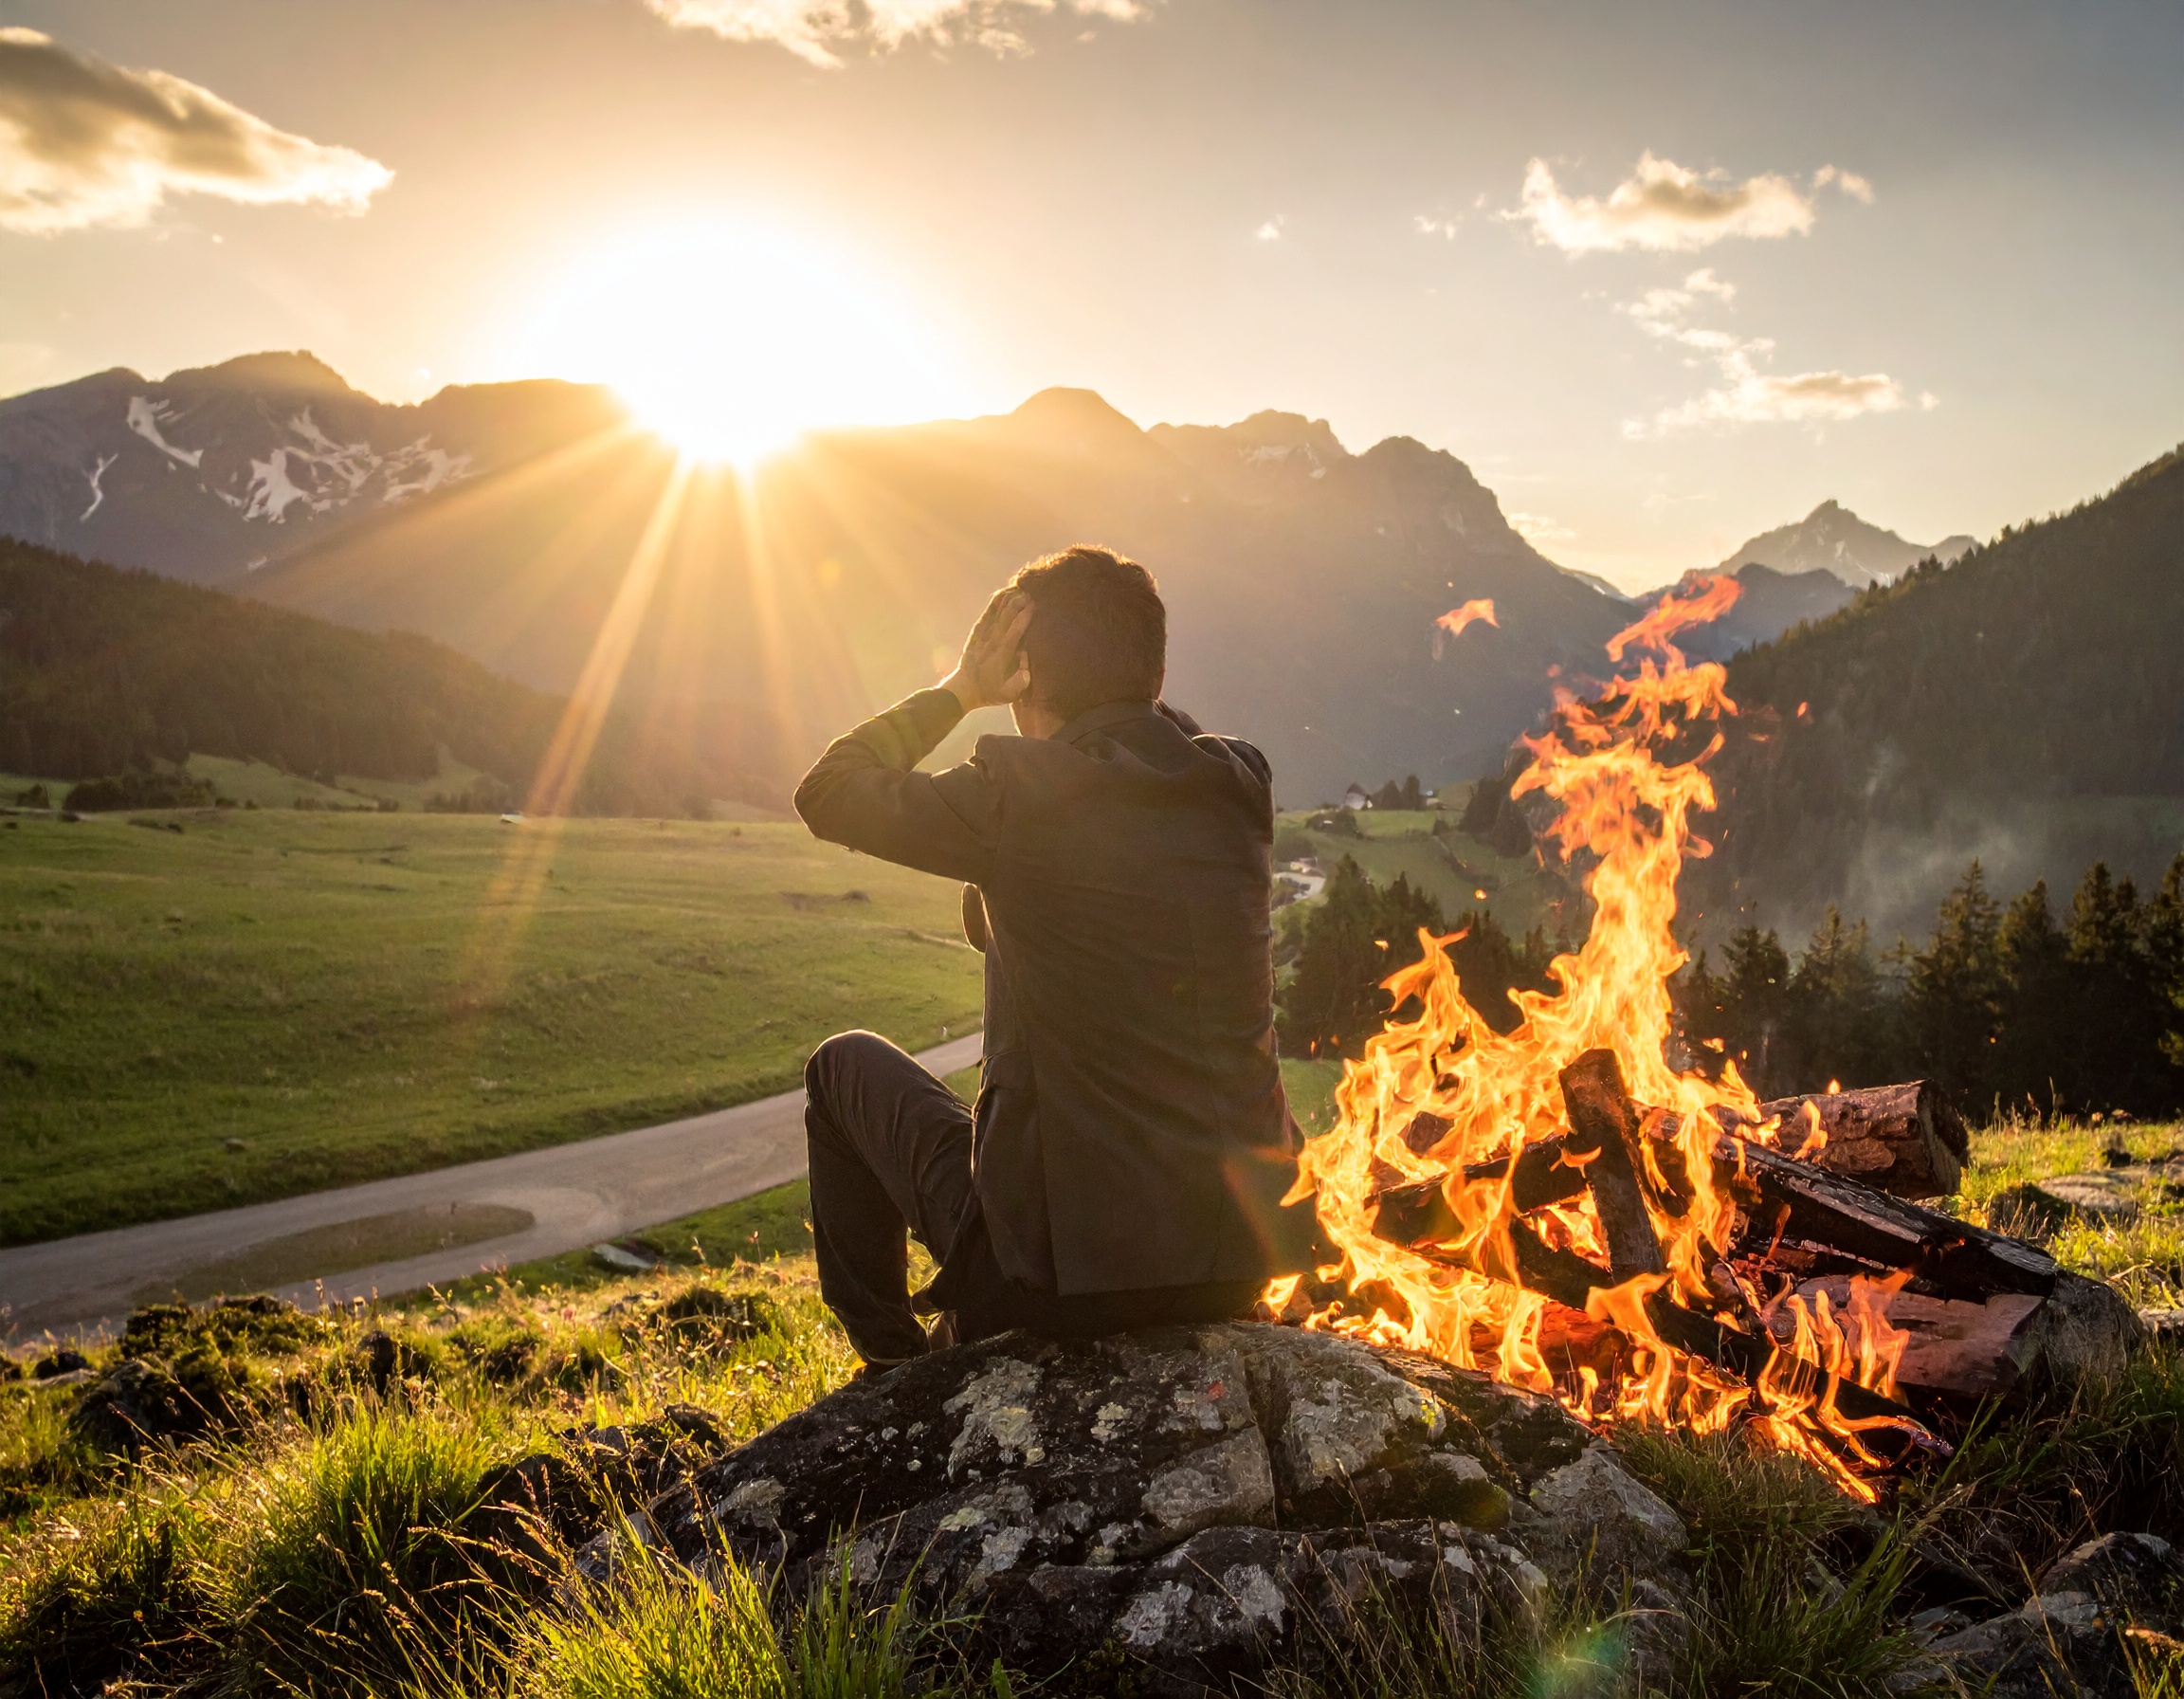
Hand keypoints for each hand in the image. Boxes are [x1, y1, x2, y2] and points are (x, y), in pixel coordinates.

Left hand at [941, 589, 1032, 712]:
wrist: (964, 688)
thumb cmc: (990, 691)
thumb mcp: (1008, 694)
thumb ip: (1020, 681)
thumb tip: (1026, 660)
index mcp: (1002, 655)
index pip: (1015, 631)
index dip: (1024, 617)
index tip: (1034, 606)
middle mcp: (992, 641)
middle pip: (1007, 617)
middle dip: (1019, 603)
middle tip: (1031, 593)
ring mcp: (983, 635)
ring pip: (997, 612)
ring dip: (1008, 599)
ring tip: (1020, 588)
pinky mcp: (977, 632)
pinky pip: (987, 614)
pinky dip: (995, 602)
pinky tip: (1003, 592)